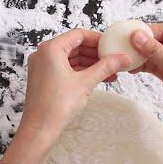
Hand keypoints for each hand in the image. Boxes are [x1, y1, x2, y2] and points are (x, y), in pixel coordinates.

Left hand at [17, 29, 130, 150]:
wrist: (40, 128)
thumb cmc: (57, 105)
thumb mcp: (86, 82)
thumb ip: (106, 67)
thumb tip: (123, 58)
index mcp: (50, 49)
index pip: (78, 34)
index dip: (97, 39)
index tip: (112, 45)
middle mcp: (43, 54)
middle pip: (74, 45)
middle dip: (95, 53)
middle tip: (114, 59)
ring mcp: (41, 67)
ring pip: (70, 58)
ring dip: (90, 63)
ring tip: (110, 72)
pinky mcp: (43, 78)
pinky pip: (64, 68)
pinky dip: (80, 71)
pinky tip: (98, 78)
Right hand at [130, 23, 162, 143]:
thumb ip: (157, 52)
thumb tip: (139, 36)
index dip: (149, 31)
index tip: (131, 34)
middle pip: (160, 42)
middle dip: (142, 44)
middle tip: (125, 47)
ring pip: (156, 55)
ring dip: (141, 57)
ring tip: (126, 59)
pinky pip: (156, 67)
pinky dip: (144, 67)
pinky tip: (133, 68)